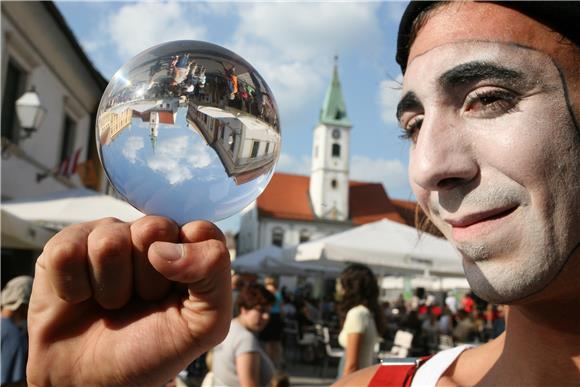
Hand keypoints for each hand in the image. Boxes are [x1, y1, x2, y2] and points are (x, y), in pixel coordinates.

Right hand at [27, 216, 230, 386]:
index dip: (189, 261)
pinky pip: (68, 253)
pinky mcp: (66, 246)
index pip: (200, 230)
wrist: (92, 381)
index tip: (177, 291)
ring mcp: (106, 236)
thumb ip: (213, 274)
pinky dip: (74, 289)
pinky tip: (80, 299)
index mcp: (186, 249)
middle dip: (149, 278)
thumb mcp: (203, 324)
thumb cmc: (149, 351)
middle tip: (142, 301)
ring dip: (110, 288)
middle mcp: (148, 237)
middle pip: (155, 227)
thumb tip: (164, 247)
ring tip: (111, 304)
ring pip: (110, 243)